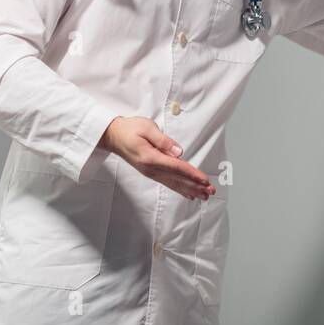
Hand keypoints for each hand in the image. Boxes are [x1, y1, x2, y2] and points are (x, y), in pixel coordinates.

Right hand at [99, 116, 214, 200]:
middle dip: (195, 186)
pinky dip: (180, 189)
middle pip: (178, 179)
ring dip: (190, 190)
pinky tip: (188, 194)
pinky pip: (168, 183)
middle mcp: (151, 169)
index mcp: (151, 158)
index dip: (192, 174)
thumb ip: (163, 141)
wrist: (113, 136)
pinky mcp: (150, 172)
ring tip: (204, 196)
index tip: (205, 180)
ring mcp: (150, 173)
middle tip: (210, 191)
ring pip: (174, 184)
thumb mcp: (147, 128)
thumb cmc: (129, 129)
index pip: (177, 167)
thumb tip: (179, 152)